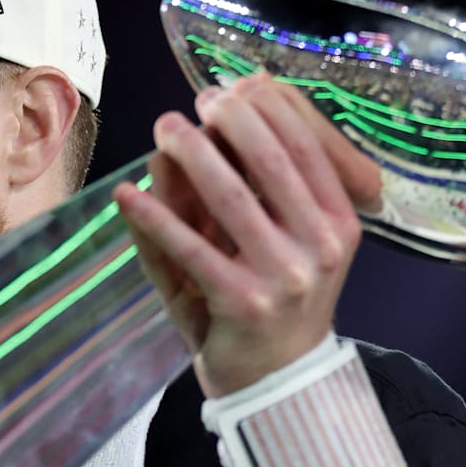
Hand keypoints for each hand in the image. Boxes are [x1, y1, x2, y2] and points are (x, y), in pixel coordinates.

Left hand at [113, 72, 382, 397]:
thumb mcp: (276, 239)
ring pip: (230, 197)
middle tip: (195, 102)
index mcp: (339, 221)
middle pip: (272, 161)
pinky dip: (154, 217)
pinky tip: (126, 195)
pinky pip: (191, 249)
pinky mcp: (241, 303)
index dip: (268, 108)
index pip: (307, 146)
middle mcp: (322, 244)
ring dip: (190, 155)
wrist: (278, 380)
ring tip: (162, 130)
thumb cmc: (275, 299)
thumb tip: (199, 127)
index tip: (233, 86)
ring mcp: (284, 275)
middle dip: (229, 120)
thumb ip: (246, 186)